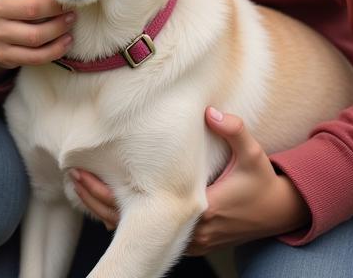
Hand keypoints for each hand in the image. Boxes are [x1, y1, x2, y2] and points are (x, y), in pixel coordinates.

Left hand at [70, 108, 310, 248]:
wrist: (279, 213)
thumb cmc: (262, 181)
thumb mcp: (253, 154)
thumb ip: (235, 131)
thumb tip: (212, 111)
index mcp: (200, 210)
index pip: (140, 210)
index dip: (108, 196)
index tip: (84, 172)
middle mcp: (191, 232)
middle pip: (128, 225)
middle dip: (98, 201)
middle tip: (73, 174)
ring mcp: (189, 240)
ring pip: (135, 232)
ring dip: (107, 210)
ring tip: (80, 181)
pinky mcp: (189, 240)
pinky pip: (147, 233)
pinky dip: (124, 217)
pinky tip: (104, 195)